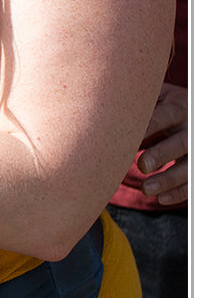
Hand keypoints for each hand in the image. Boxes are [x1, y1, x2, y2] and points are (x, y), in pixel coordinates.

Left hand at [138, 81, 187, 205]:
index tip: (129, 138)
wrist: (195, 110)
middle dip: (161, 154)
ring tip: (146, 189)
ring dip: (168, 180)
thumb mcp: (157, 97)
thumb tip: (106, 117)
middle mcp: (191, 127)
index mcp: (178, 107)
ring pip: (189, 166)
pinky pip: (194, 182)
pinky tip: (161, 199)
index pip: (164, 116)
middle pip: (181, 142)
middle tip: (142, 166)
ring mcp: (197, 148)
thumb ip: (138, 106)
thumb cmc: (164, 104)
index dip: (149, 127)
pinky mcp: (198, 165)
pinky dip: (179, 192)